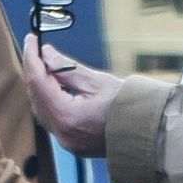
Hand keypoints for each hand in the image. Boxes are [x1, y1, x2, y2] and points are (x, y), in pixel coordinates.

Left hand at [22, 34, 122, 156]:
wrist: (151, 134)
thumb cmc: (130, 106)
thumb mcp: (98, 81)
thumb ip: (67, 68)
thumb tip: (45, 53)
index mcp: (67, 117)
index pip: (38, 82)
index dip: (32, 58)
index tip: (31, 39)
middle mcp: (62, 133)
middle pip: (36, 97)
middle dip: (35, 71)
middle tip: (38, 49)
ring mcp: (66, 142)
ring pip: (42, 109)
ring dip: (40, 86)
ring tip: (47, 64)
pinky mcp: (72, 144)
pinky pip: (52, 119)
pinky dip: (49, 100)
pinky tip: (55, 85)